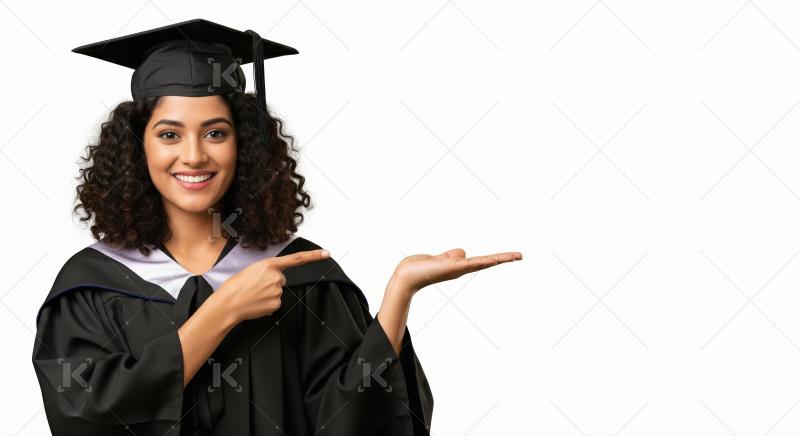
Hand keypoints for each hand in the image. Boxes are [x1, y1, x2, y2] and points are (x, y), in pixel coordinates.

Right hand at [216, 248, 329, 322]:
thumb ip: (266, 272)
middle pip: (281, 279)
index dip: (313, 256)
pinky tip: (256, 304)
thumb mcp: (250, 271)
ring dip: (268, 294)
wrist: (228, 304)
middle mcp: (277, 277)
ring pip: (277, 292)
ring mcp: (278, 291)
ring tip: (253, 295)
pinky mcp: (277, 304)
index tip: (326, 253)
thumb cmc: (235, 286)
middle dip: (271, 283)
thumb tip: (275, 280)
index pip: (297, 259)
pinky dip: (267, 304)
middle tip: (255, 287)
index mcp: (269, 265)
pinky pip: (275, 303)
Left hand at [390, 248, 521, 294]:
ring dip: (497, 258)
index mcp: (460, 266)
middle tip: (521, 255)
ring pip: (482, 262)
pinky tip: (492, 260)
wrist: (406, 276)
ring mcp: (457, 269)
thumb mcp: (439, 258)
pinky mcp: (450, 267)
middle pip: (487, 262)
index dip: (497, 258)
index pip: (482, 261)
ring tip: (513, 256)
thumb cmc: (420, 268)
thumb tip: (463, 253)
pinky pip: (469, 264)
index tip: (513, 256)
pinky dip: (481, 262)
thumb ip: (451, 255)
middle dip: (504, 259)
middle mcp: (461, 269)